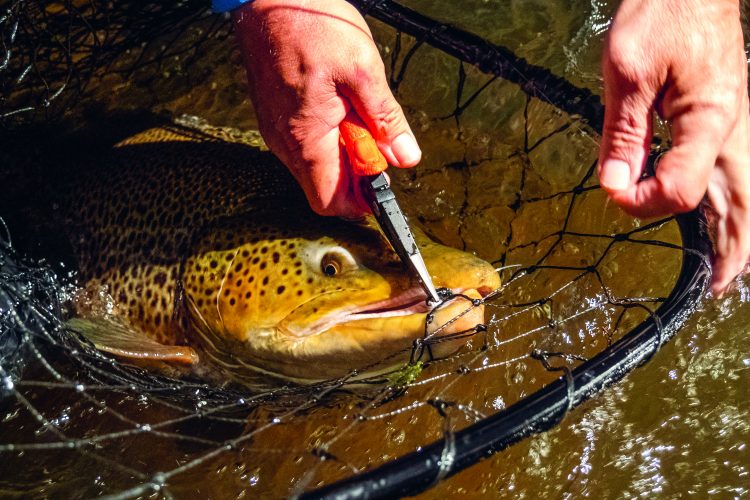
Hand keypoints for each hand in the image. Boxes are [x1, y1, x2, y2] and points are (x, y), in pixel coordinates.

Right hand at [232, 0, 420, 217]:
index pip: (330, 202)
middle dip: (355, 173)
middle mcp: (285, 145)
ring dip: (343, 152)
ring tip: (355, 112)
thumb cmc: (313, 26)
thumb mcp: (364, 70)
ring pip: (315, 168)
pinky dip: (327, 138)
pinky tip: (338, 105)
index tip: (381, 182)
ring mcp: (277, 132)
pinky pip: (304, 147)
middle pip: (324, 187)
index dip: (359, 201)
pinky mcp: (275, 119)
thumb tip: (405, 157)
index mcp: (307, 140)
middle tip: (374, 137)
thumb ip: (386, 120)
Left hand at [598, 0, 749, 294]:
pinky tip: (720, 212)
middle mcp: (733, 127)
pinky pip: (733, 168)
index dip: (642, 201)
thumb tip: (614, 183)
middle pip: (738, 202)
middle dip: (731, 248)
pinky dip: (731, 199)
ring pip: (743, 188)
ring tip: (727, 267)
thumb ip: (621, 132)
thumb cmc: (661, 13)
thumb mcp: (627, 72)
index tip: (614, 191)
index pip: (678, 189)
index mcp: (710, 120)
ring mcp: (736, 121)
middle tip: (717, 285)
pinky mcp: (726, 114)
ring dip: (737, 230)